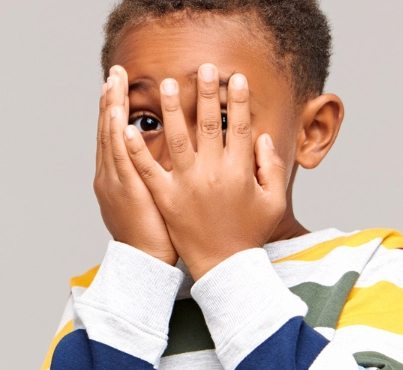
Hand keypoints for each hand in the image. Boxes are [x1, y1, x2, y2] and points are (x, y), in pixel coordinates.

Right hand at [92, 65, 177, 265]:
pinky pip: (120, 158)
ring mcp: (114, 182)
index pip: (114, 135)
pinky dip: (116, 135)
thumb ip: (154, 173)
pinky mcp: (126, 191)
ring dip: (111, 108)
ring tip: (112, 82)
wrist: (145, 263)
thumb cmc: (155, 233)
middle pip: (107, 129)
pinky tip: (117, 115)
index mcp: (116, 176)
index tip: (117, 85)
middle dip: (109, 99)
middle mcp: (110, 175)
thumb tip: (169, 153)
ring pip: (110, 138)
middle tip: (113, 72)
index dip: (113, 108)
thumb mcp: (151, 197)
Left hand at [120, 63, 287, 279]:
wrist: (226, 267)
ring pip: (177, 139)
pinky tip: (128, 128)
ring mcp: (187, 185)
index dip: (238, 100)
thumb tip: (261, 136)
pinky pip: (148, 169)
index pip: (239, 126)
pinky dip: (137, 149)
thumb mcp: (274, 201)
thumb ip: (271, 166)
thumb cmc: (250, 234)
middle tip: (202, 68)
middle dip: (205, 93)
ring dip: (172, 109)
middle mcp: (213, 173)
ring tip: (167, 84)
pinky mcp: (166, 199)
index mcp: (239, 171)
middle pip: (209, 124)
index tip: (235, 78)